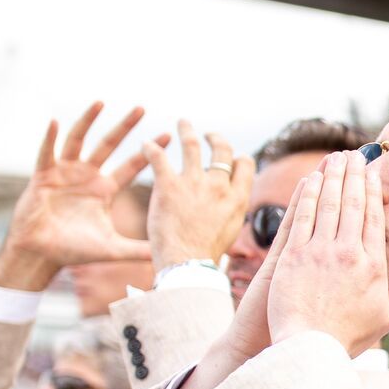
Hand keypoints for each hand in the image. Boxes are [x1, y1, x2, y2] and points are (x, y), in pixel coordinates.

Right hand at [0, 103, 155, 290]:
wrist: (41, 255)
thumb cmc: (73, 250)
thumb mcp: (112, 249)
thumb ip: (138, 250)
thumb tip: (168, 256)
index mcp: (104, 189)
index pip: (132, 166)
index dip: (149, 153)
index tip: (168, 136)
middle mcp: (87, 175)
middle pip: (108, 145)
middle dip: (125, 127)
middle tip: (142, 107)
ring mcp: (65, 172)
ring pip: (78, 140)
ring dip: (88, 121)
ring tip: (100, 102)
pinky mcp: (43, 175)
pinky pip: (46, 153)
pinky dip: (49, 138)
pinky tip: (54, 121)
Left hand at [147, 119, 252, 268]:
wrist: (187, 265)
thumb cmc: (206, 257)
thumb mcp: (229, 232)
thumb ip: (229, 212)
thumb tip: (230, 208)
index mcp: (237, 198)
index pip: (244, 165)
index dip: (238, 157)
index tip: (231, 157)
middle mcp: (218, 186)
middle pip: (221, 151)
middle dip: (215, 138)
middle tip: (207, 135)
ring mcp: (194, 184)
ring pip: (192, 146)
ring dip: (187, 130)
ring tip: (182, 123)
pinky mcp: (168, 186)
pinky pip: (158, 158)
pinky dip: (150, 148)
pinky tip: (145, 144)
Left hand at [265, 152, 388, 357]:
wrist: (309, 350)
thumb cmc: (348, 336)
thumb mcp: (387, 314)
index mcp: (372, 265)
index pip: (374, 218)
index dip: (372, 191)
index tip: (371, 172)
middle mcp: (348, 253)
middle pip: (353, 204)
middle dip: (353, 175)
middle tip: (353, 154)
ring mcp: (319, 253)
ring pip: (328, 204)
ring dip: (332, 177)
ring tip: (334, 158)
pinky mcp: (293, 256)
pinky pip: (302, 217)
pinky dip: (308, 195)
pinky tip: (311, 178)